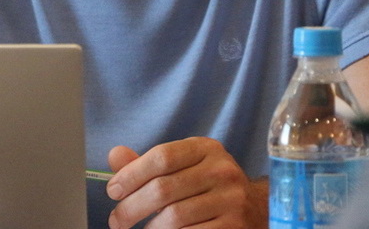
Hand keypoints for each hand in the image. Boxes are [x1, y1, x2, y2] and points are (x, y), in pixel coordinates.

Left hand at [104, 138, 265, 228]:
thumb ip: (148, 162)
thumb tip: (115, 156)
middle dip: (131, 207)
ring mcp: (231, 199)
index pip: (162, 157)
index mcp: (206, 148)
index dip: (132, 174)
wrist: (255, 208)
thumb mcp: (184, 166)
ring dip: (149, 228)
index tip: (113, 191)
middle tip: (117, 220)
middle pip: (163, 189)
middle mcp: (221, 170)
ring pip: (174, 217)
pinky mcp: (234, 226)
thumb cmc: (208, 185)